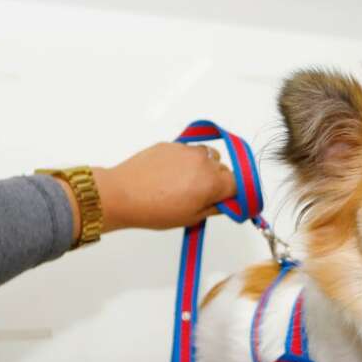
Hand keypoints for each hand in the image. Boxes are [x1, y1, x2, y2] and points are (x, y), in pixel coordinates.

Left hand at [92, 142, 238, 232]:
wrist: (122, 194)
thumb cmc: (153, 209)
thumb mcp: (190, 217)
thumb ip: (215, 208)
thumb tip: (227, 203)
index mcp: (212, 182)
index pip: (238, 185)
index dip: (232, 195)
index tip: (226, 202)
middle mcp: (204, 161)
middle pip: (224, 169)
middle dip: (218, 182)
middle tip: (201, 197)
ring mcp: (187, 150)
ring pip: (208, 156)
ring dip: (204, 168)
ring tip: (186, 184)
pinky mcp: (172, 144)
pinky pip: (189, 151)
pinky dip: (187, 161)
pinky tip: (171, 175)